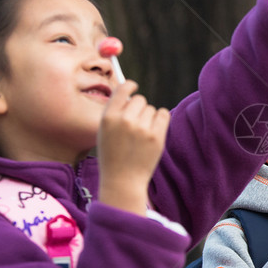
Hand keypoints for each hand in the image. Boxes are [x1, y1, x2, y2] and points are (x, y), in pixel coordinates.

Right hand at [98, 80, 170, 214]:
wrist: (122, 181)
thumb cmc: (112, 155)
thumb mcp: (104, 131)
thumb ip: (114, 111)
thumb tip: (129, 90)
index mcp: (108, 117)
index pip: (122, 89)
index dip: (130, 86)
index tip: (135, 86)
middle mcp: (125, 120)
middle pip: (140, 99)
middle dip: (139, 109)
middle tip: (135, 125)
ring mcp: (142, 128)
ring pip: (151, 109)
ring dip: (148, 118)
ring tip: (140, 135)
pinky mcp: (157, 136)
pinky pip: (163, 114)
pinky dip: (160, 120)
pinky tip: (153, 131)